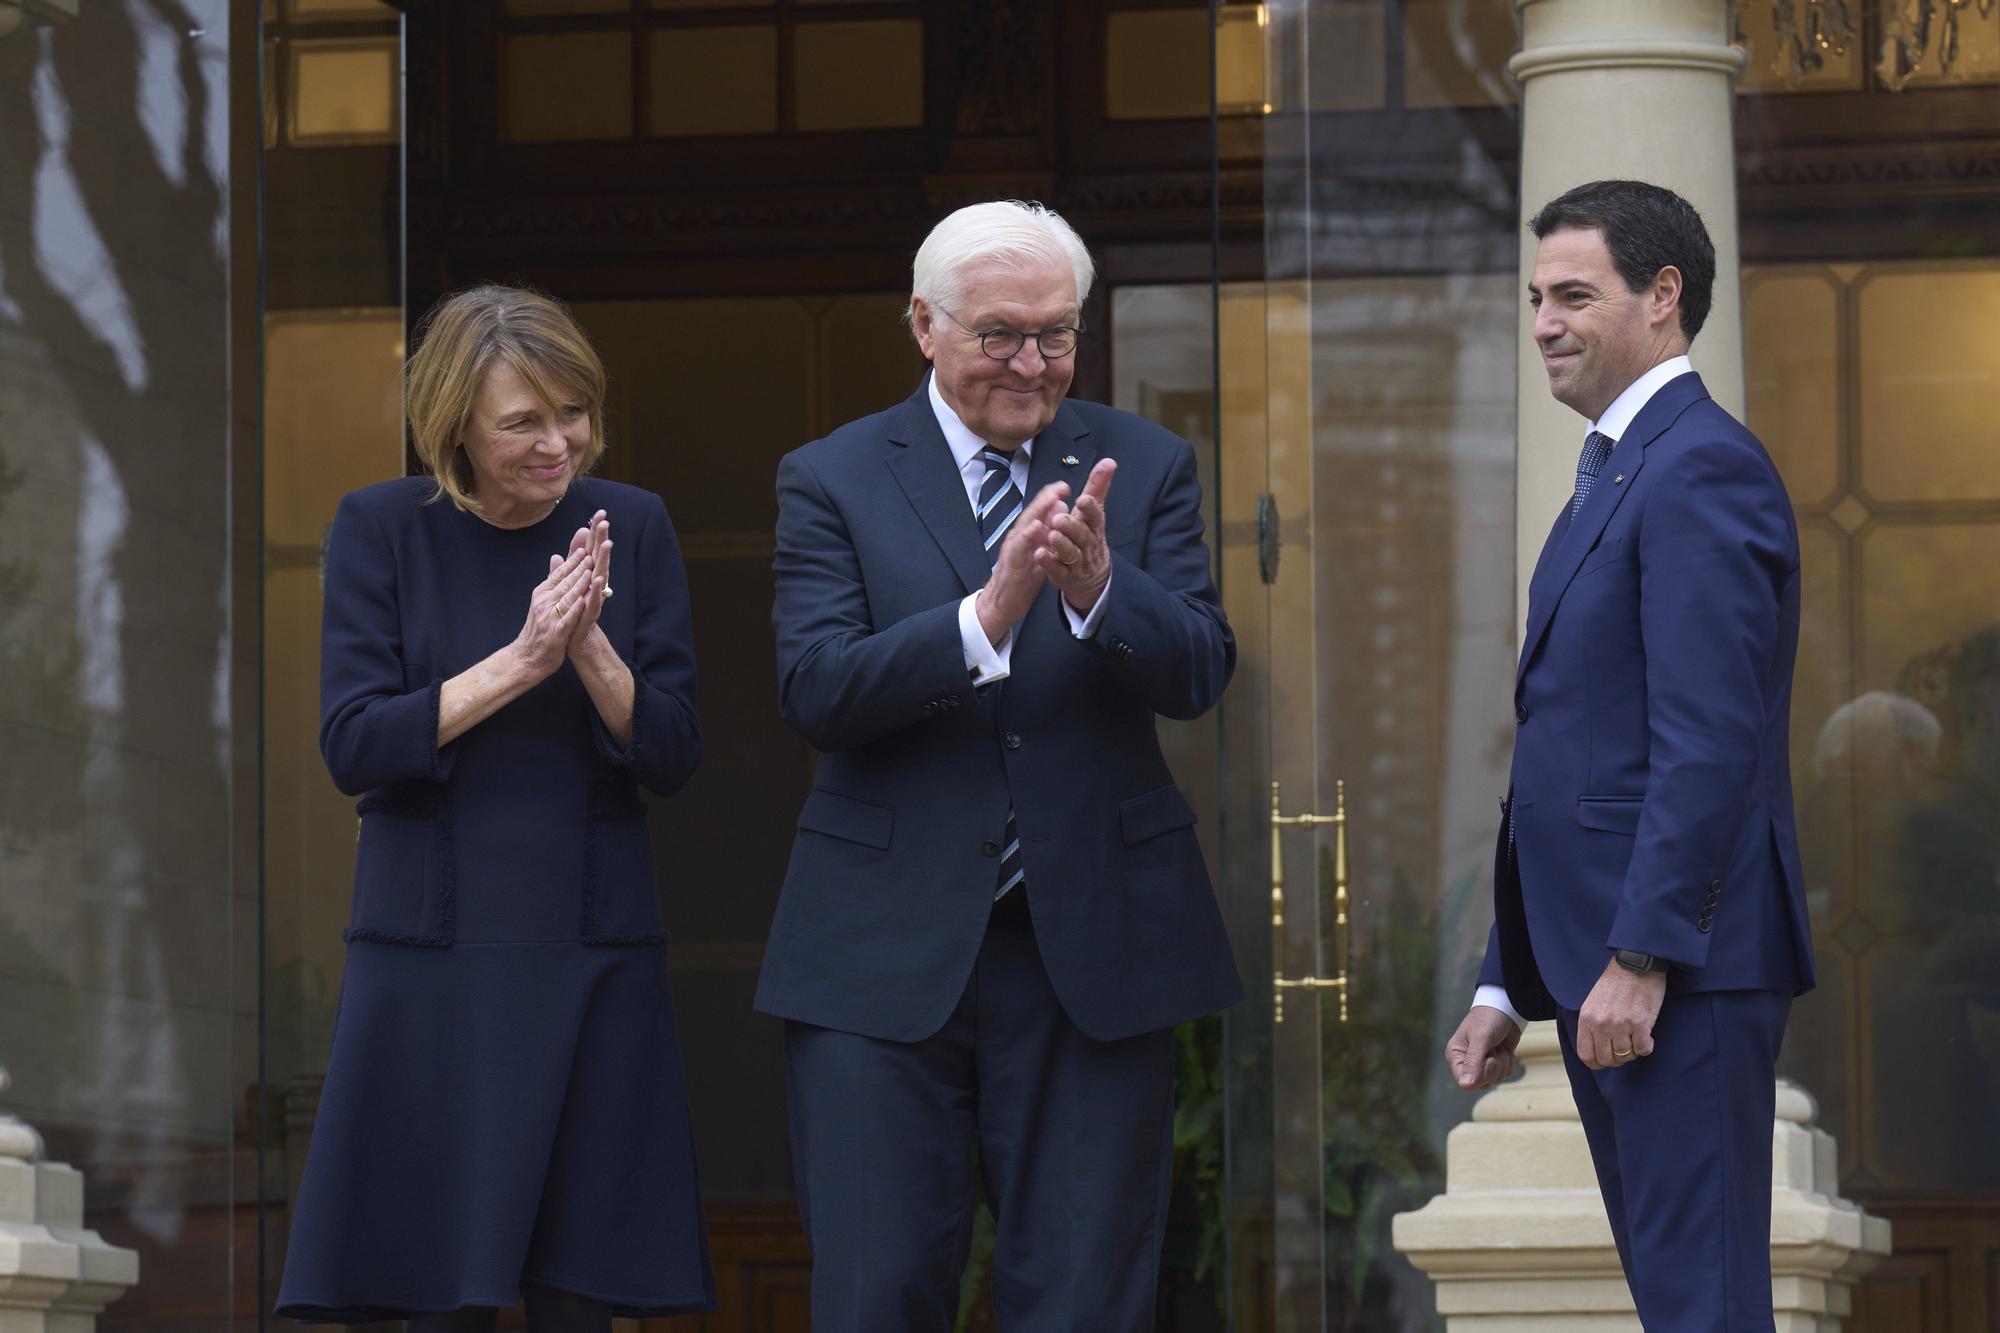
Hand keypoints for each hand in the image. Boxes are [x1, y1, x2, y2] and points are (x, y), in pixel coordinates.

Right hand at [514, 537, 597, 681]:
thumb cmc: (539, 628)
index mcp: (542, 593)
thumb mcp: (544, 600)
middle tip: (592, 553)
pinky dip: (575, 609)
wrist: (527, 657)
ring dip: (579, 584)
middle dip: (579, 568)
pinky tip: (584, 600)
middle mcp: (544, 602)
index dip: (573, 561)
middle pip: (565, 582)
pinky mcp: (556, 633)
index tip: (585, 548)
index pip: (559, 573)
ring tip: (591, 571)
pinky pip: (567, 619)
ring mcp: (549, 617)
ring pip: (567, 598)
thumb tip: (557, 556)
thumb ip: (553, 579)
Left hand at [561, 510, 611, 653]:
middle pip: (598, 558)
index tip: (599, 513)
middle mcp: (593, 586)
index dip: (595, 532)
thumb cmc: (572, 614)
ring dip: (603, 560)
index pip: (591, 550)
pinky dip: (596, 590)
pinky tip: (597, 579)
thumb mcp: (568, 585)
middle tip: (606, 520)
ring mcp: (593, 599)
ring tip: (607, 543)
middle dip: (601, 539)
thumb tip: (568, 548)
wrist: (573, 642)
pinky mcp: (589, 615)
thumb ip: (569, 566)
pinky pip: (593, 600)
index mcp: (587, 577)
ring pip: (599, 576)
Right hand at [975, 482, 1069, 645]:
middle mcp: (1019, 537)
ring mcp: (1013, 549)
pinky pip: (1019, 548)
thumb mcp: (1040, 552)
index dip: (1052, 497)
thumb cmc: (1022, 577)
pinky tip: (1037, 527)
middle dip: (1046, 497)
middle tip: (1062, 486)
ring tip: (1052, 499)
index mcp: (1027, 534)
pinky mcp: (1011, 564)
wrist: (1003, 603)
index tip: (1066, 486)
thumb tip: (1060, 509)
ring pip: (1025, 525)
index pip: (1040, 511)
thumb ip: (1049, 532)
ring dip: (1038, 511)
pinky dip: (1027, 536)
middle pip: (1033, 512)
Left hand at [1037, 458, 1115, 612]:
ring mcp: (1077, 562)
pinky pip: (1057, 570)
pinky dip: (1048, 562)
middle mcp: (1087, 544)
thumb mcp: (1093, 513)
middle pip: (1082, 535)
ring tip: (1051, 534)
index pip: (1095, 516)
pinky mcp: (1065, 576)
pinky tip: (1039, 553)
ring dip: (1060, 544)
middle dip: (1072, 526)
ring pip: (1070, 553)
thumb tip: (1109, 461)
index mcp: (1094, 527)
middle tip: (1060, 518)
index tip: (1083, 499)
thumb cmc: (1089, 536)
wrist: (1092, 576)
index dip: (1090, 509)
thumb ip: (1098, 487)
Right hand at [1445, 1005, 1522, 1090]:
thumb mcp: (1480, 1038)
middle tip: (1493, 1048)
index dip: (1479, 1075)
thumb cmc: (1489, 1018)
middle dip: (1493, 1066)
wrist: (1507, 1007)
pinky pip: (1505, 1074)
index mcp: (1455, 1055)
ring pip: (1495, 1079)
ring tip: (1498, 1044)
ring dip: (1503, 1061)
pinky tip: (1504, 1047)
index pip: (1464, 1081)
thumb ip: (1473, 1062)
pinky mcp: (1496, 1063)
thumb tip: (1465, 1086)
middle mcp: (1466, 1062)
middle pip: (1482, 1083)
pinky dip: (1509, 1061)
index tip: (1487, 1059)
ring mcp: (1482, 1063)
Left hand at [1575, 958, 1666, 1069]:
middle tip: (1624, 1050)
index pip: (1586, 1055)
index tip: (1606, 1060)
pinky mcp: (1640, 1023)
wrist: (1634, 964)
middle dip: (1617, 1060)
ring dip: (1632, 1053)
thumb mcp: (1593, 1003)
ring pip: (1625, 1056)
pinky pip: (1643, 1050)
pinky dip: (1646, 1047)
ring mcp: (1620, 1025)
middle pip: (1606, 1059)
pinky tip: (1647, 1037)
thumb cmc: (1615, 983)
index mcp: (1587, 1019)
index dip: (1596, 1063)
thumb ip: (1592, 1025)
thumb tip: (1595, 1049)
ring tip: (1635, 1040)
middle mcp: (1601, 1024)